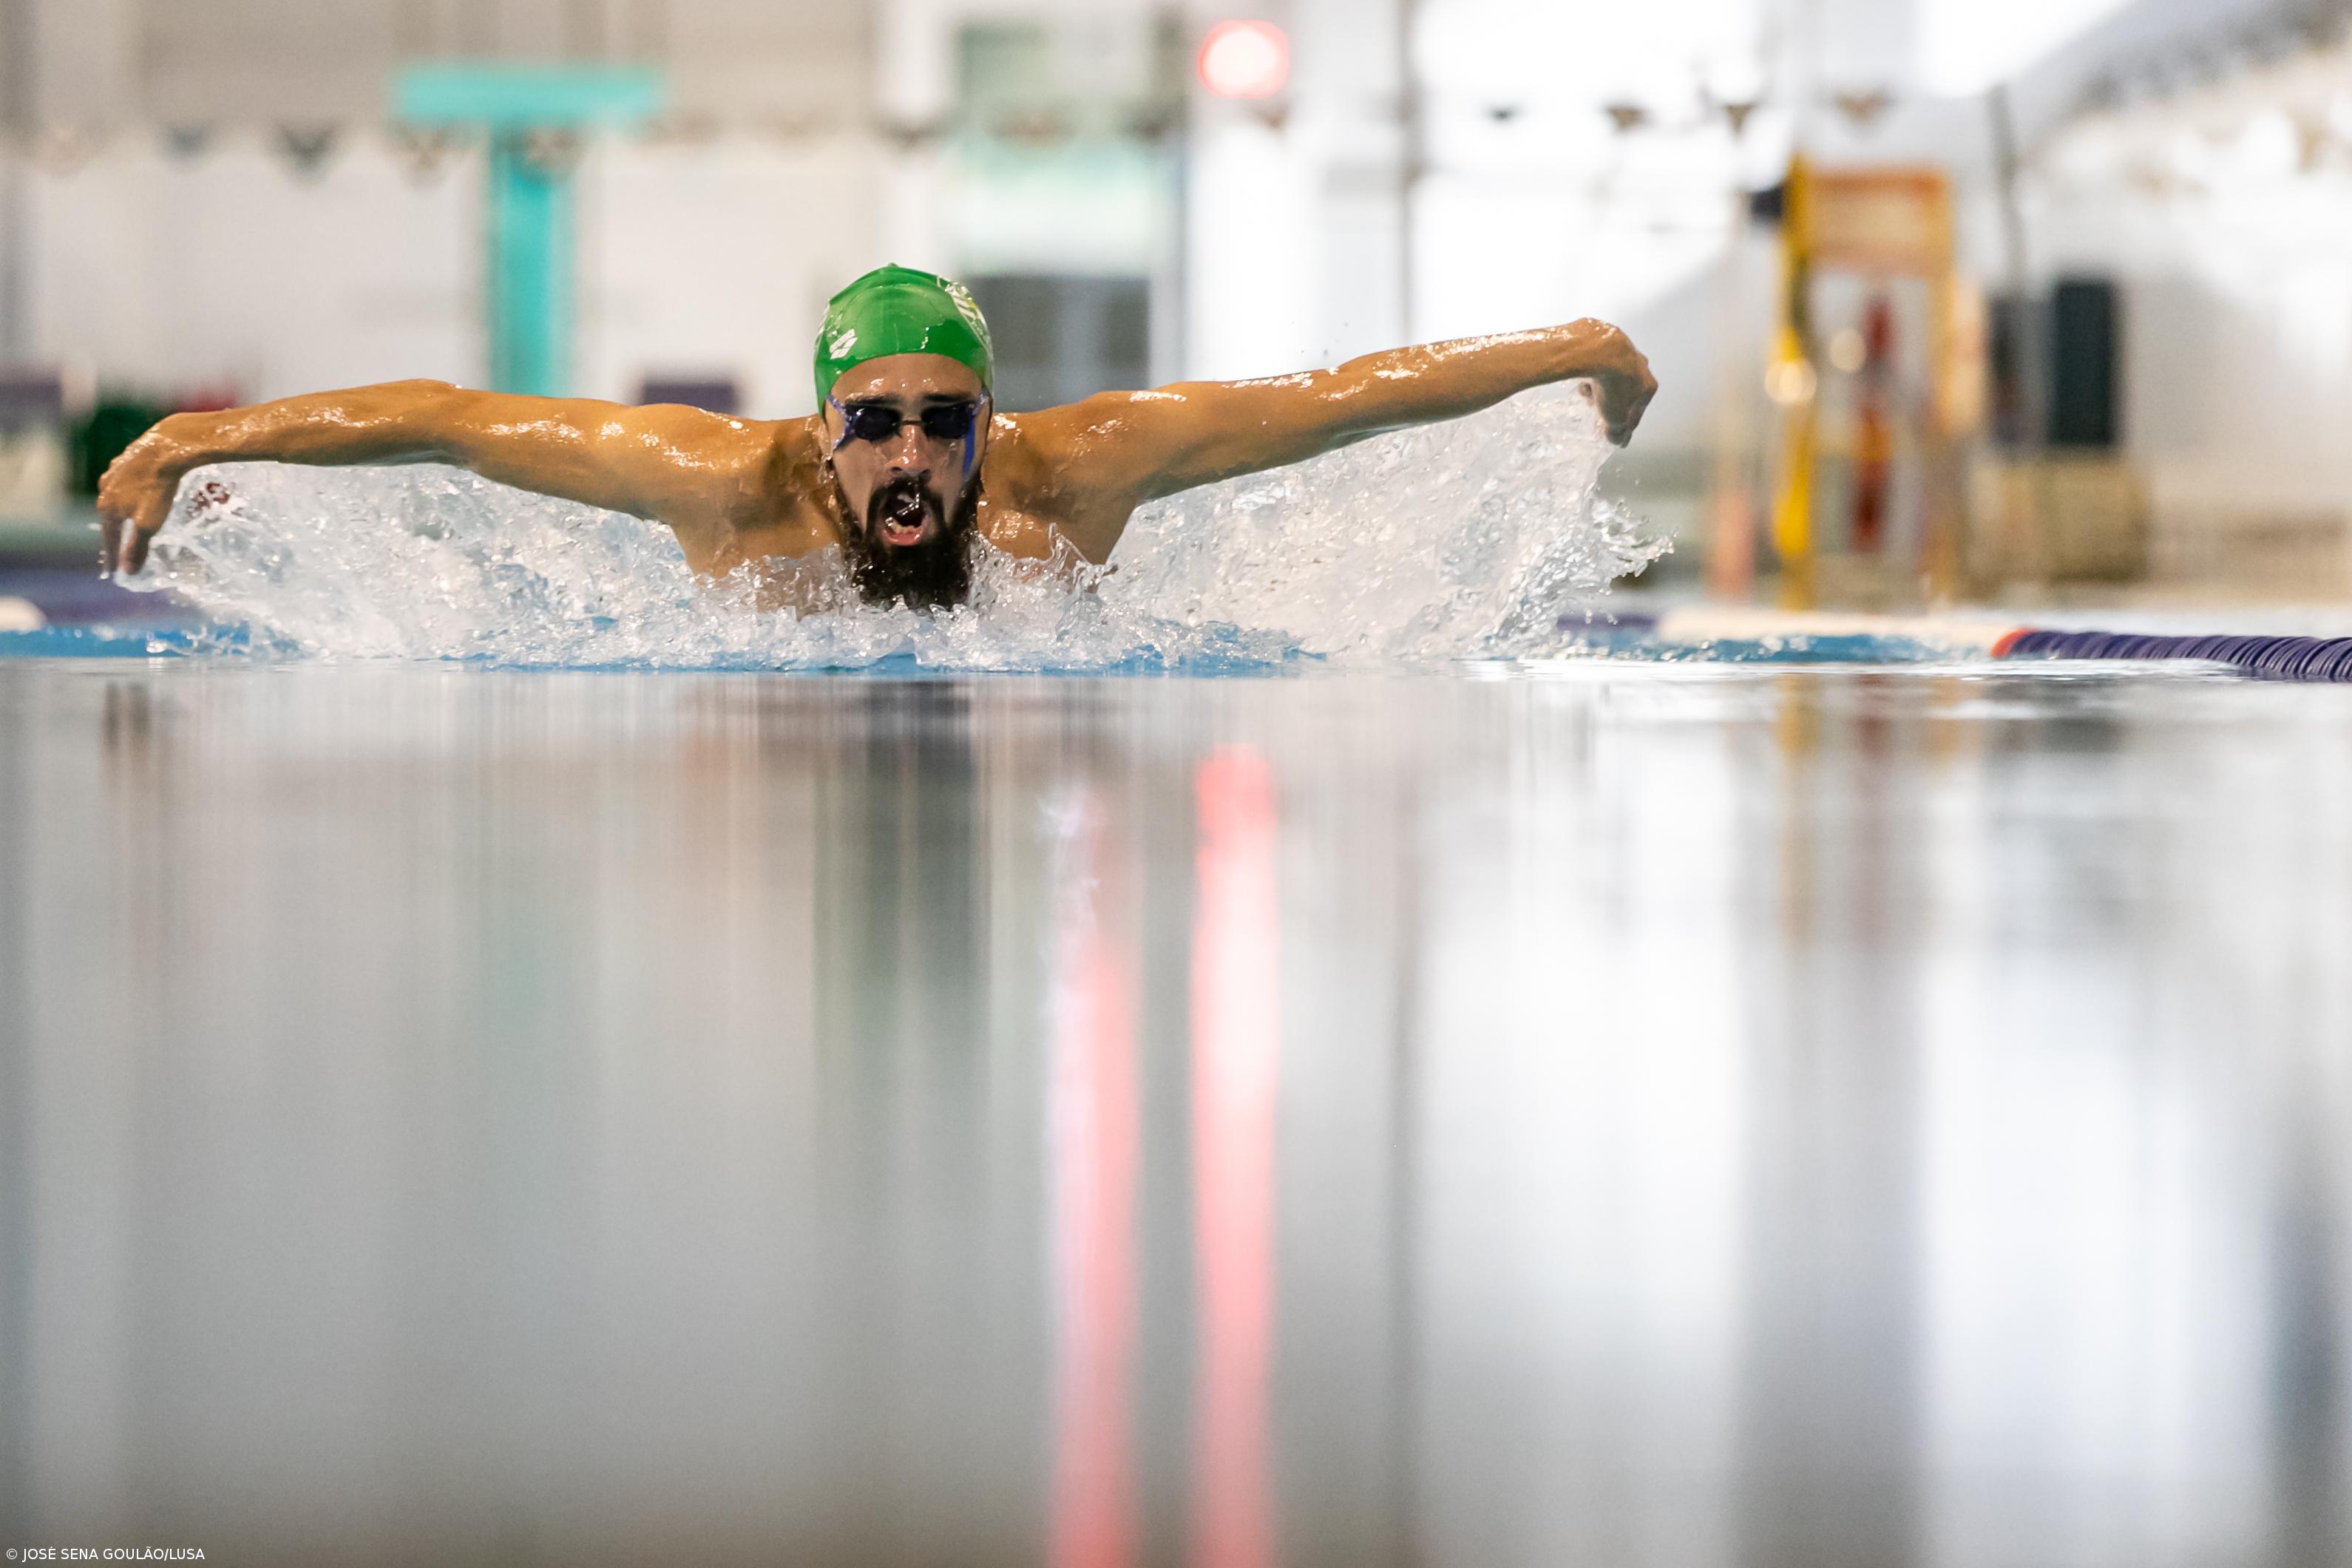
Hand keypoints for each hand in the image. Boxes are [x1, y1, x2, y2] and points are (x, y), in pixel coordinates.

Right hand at [96, 419, 193, 575]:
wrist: (166, 449)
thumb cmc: (158, 490)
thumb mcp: (149, 524)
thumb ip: (137, 548)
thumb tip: (128, 572)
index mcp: (107, 507)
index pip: (109, 539)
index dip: (112, 556)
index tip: (112, 572)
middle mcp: (104, 489)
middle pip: (109, 519)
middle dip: (113, 535)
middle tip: (117, 549)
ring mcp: (113, 472)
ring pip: (115, 498)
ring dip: (119, 513)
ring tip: (124, 523)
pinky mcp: (125, 460)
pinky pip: (125, 483)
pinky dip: (127, 494)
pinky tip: (132, 494)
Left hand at [1576, 322, 1657, 446]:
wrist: (1597, 351)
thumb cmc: (1612, 387)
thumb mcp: (1615, 417)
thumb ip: (1617, 431)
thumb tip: (1619, 441)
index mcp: (1648, 386)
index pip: (1637, 414)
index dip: (1625, 427)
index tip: (1617, 436)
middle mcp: (1641, 368)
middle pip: (1623, 395)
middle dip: (1610, 405)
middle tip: (1597, 412)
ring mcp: (1625, 353)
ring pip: (1610, 380)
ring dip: (1598, 391)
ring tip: (1588, 394)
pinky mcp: (1607, 344)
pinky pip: (1598, 366)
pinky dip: (1591, 375)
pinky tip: (1583, 380)